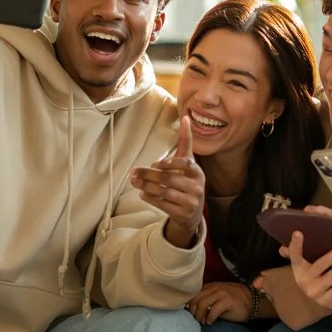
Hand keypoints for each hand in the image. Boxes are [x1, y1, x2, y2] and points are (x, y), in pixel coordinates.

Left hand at [131, 116, 204, 246]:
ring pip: (163, 191)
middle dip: (148, 174)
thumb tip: (186, 118)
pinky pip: (162, 204)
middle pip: (168, 178)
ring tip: (134, 181)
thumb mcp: (189, 163)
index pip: (186, 164)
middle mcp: (197, 187)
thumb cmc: (187, 181)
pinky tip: (142, 193)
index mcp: (198, 172)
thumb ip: (186, 142)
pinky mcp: (182, 214)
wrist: (192, 214)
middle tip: (133, 171)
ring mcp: (190, 202)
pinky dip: (150, 198)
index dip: (170, 163)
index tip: (156, 164)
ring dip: (145, 185)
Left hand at [187, 282, 252, 323]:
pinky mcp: (228, 301)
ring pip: (203, 304)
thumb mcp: (218, 298)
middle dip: (194, 311)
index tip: (191, 314)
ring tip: (202, 322)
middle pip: (197, 299)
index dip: (190, 305)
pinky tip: (210, 322)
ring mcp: (222, 294)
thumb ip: (207, 300)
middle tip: (196, 319)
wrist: (252, 301)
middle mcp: (215, 288)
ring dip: (200, 315)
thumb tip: (193, 310)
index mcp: (211, 286)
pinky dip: (209, 318)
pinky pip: (213, 310)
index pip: (195, 294)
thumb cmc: (234, 301)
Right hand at [277, 230, 331, 309]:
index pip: (296, 257)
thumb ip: (298, 250)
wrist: (311, 300)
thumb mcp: (301, 264)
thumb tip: (296, 233)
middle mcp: (309, 286)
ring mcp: (321, 297)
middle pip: (328, 274)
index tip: (299, 233)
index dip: (296, 246)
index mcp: (300, 272)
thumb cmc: (309, 274)